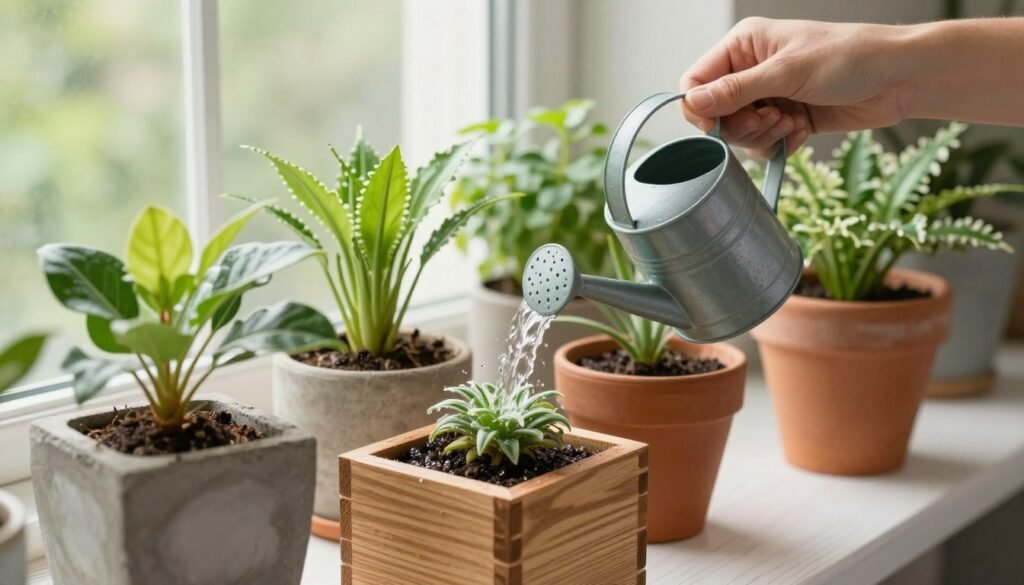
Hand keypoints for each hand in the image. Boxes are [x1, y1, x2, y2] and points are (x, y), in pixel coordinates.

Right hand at [679, 18, 908, 158]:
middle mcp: (751, 71)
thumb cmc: (849, 57)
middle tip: (770, 120)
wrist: (899, 78)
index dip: (701, 108)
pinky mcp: (786, 119)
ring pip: (740, 134)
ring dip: (764, 136)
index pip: (696, 81)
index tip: (717, 126)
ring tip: (792, 122)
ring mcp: (769, 97)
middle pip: (716, 114)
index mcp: (744, 46)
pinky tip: (803, 130)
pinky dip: (781, 143)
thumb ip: (736, 90)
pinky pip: (764, 145)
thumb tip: (693, 103)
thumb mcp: (787, 72)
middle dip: (741, 125)